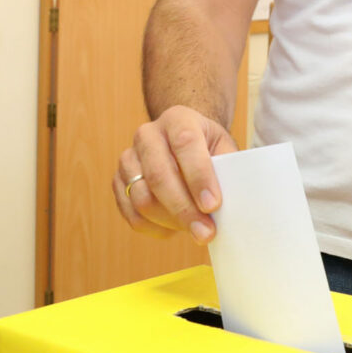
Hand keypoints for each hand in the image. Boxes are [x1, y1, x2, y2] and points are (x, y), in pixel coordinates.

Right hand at [113, 105, 237, 242]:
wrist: (181, 141)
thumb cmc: (206, 148)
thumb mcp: (223, 148)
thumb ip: (228, 170)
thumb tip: (233, 203)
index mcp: (178, 119)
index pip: (185, 143)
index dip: (199, 176)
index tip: (213, 205)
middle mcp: (147, 135)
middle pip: (159, 176)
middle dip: (184, 209)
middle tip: (205, 233)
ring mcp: (128, 159)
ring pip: (142, 199)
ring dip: (171, 221)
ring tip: (195, 230)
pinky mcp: (118, 182)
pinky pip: (132, 214)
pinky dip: (155, 227)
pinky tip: (175, 228)